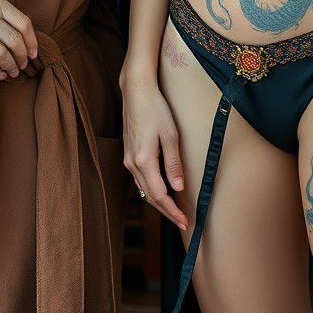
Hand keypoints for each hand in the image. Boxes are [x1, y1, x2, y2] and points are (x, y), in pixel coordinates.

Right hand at [0, 0, 38, 80]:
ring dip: (11, 66)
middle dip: (23, 57)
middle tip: (24, 64)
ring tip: (13, 71)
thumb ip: (1, 11)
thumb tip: (23, 35)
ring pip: (2, 55)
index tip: (34, 52)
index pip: (24, 23)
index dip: (32, 41)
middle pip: (15, 41)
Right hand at [120, 68, 187, 231]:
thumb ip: (173, 163)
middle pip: (149, 196)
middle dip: (166, 211)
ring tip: (174, 210)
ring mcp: (128, 158)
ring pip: (143, 189)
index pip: (158, 195)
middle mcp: (132, 163)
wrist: (136, 90)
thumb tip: (178, 188)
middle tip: (182, 222)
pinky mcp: (128, 153)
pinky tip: (161, 190)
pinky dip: (151, 189)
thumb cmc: (155, 108)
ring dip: (158, 201)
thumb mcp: (170, 134)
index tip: (184, 221)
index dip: (171, 211)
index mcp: (143, 160)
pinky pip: (140, 178)